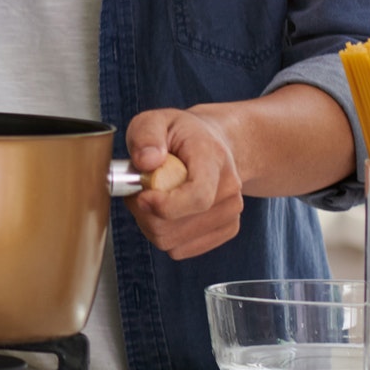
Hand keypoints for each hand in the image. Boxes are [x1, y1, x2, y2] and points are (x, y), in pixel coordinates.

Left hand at [124, 106, 245, 259]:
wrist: (214, 144)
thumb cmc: (181, 134)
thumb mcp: (156, 120)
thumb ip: (146, 134)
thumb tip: (147, 161)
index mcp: (213, 159)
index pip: (197, 197)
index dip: (164, 206)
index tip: (141, 196)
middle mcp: (229, 190)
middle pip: (176, 226)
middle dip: (144, 213)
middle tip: (138, 190)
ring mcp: (231, 213)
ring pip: (173, 242)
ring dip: (150, 224)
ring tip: (152, 197)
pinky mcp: (226, 230)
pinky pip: (180, 249)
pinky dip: (164, 234)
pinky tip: (166, 211)